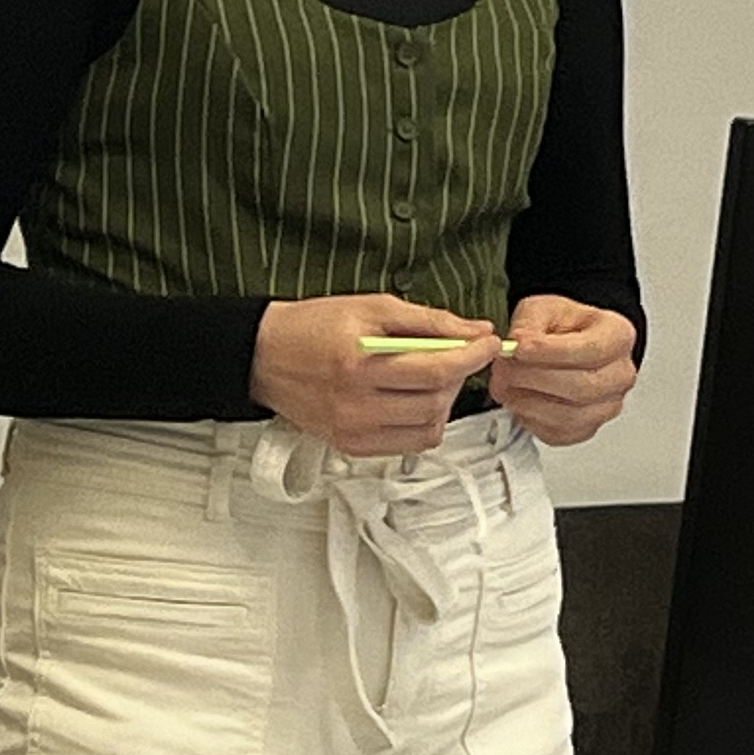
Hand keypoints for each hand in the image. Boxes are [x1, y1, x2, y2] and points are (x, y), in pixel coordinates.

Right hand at [250, 295, 500, 458]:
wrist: (264, 356)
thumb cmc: (313, 326)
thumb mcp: (372, 308)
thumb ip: (429, 321)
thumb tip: (475, 331)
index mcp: (359, 365)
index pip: (436, 369)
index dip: (472, 357)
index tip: (489, 344)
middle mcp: (356, 405)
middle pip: (436, 402)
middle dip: (459, 377)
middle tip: (459, 355)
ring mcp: (353, 431)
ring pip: (427, 429)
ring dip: (444, 402)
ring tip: (433, 377)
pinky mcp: (351, 446)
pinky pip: (407, 444)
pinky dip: (422, 422)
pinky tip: (414, 398)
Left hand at [488, 294, 638, 447]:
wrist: (566, 344)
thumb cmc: (563, 326)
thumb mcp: (544, 308)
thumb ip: (530, 323)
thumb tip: (516, 343)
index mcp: (618, 336)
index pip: (589, 350)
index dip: (550, 352)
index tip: (519, 347)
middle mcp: (620, 375)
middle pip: (581, 387)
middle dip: (534, 378)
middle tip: (503, 367)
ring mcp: (607, 406)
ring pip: (568, 416)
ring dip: (528, 401)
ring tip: (505, 384)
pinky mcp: (586, 429)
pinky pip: (558, 433)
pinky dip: (531, 419)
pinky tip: (518, 399)